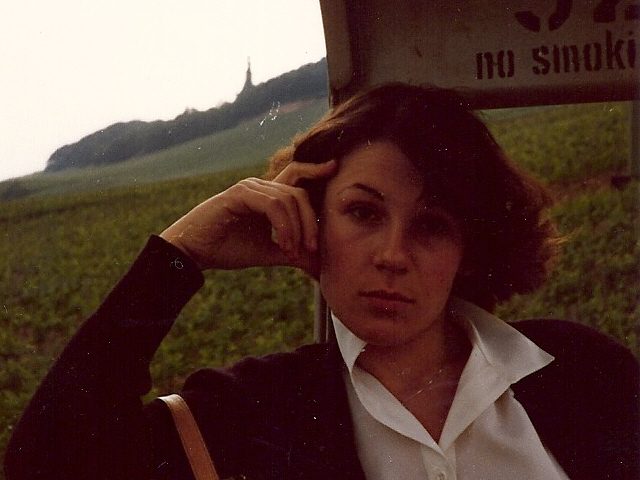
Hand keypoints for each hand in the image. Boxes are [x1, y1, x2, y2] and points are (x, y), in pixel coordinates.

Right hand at [160, 160, 336, 273]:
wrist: (194, 252)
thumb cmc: (228, 249)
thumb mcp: (268, 252)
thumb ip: (292, 252)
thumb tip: (317, 264)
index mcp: (267, 195)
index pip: (297, 178)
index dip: (315, 171)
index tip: (334, 169)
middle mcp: (260, 186)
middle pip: (299, 192)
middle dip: (311, 221)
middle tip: (312, 249)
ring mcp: (250, 187)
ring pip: (289, 199)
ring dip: (297, 229)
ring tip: (292, 252)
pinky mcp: (239, 194)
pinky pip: (273, 204)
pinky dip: (283, 226)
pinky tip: (282, 244)